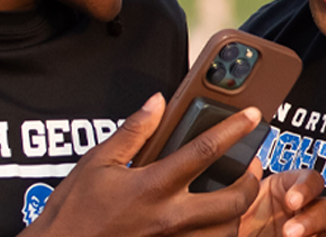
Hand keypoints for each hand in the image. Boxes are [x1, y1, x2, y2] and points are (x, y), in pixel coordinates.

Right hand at [20, 93, 264, 236]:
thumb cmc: (73, 211)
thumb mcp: (97, 162)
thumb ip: (133, 132)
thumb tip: (157, 103)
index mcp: (152, 186)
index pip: (205, 151)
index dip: (234, 130)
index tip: (252, 117)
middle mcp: (169, 216)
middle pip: (233, 200)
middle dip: (251, 180)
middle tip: (251, 165)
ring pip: (228, 231)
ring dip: (239, 211)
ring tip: (236, 194)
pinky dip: (219, 233)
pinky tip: (215, 221)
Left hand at [238, 167, 325, 236]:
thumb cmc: (230, 228)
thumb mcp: (233, 207)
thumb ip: (244, 187)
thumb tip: (253, 162)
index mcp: (285, 192)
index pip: (311, 179)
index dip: (306, 187)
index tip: (291, 200)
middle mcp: (303, 213)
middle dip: (312, 219)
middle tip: (289, 232)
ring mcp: (311, 233)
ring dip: (325, 236)